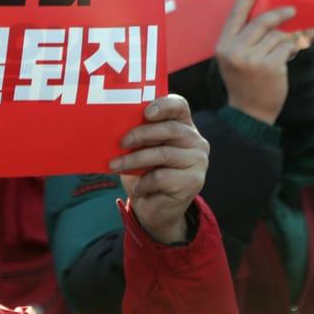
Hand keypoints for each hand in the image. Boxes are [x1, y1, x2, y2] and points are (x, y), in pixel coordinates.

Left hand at [110, 96, 208, 244]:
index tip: (146, 112)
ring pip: (164, 154)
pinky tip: (138, 188)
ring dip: (135, 160)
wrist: (154, 208)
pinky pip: (163, 177)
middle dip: (142, 134)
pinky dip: (144, 182)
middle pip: (170, 129)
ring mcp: (198, 160)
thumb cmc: (145, 171)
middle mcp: (195, 140)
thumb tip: (115, 124)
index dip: (164, 105)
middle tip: (121, 142)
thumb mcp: (140, 149)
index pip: (179, 106)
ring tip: (115, 165)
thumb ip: (137, 134)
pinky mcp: (194, 181)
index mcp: (182, 124)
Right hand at [214, 0, 313, 125]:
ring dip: (287, 39)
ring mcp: (253, 59)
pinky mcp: (270, 67)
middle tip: (292, 11)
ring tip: (288, 48)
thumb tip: (270, 14)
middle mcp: (235, 51)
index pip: (235, 15)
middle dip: (280, 14)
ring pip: (278, 35)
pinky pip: (286, 47)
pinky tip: (289, 56)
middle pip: (261, 22)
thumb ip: (244, 38)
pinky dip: (292, 49)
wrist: (250, 113)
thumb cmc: (244, 82)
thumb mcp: (234, 59)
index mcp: (223, 46)